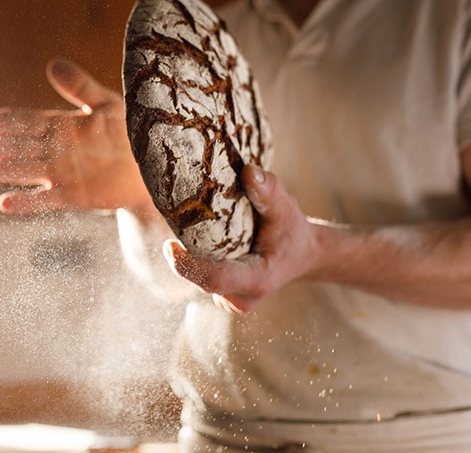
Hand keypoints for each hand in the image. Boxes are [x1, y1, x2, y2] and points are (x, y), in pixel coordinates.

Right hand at [0, 59, 152, 213]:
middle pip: (17, 147)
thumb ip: (80, 87)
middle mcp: (57, 150)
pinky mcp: (74, 195)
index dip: (2, 122)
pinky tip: (5, 203)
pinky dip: (27, 202)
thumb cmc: (132, 131)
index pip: (25, 121)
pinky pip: (46, 200)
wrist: (153, 166)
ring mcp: (63, 173)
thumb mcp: (107, 104)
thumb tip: (52, 64)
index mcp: (62, 126)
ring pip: (24, 171)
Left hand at [163, 165, 317, 312]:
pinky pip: (200, 279)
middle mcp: (242, 297)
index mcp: (259, 279)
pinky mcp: (223, 296)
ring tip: (189, 228)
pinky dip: (195, 260)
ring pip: (198, 279)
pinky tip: (199, 240)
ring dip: (189, 256)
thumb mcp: (286, 207)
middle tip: (175, 222)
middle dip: (184, 255)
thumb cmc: (292, 231)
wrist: (302, 254)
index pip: (215, 279)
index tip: (169, 246)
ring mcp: (231, 301)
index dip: (188, 267)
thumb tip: (248, 171)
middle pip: (201, 279)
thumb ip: (269, 190)